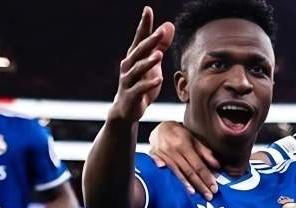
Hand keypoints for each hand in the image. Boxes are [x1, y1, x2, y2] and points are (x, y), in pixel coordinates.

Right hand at [108, 6, 174, 123]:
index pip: (140, 37)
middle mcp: (128, 65)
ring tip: (159, 55)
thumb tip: (169, 25)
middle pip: (139, 51)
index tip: (148, 9)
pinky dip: (149, 85)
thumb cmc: (140, 84)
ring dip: (148, 62)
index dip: (144, 24)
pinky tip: (158, 80)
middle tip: (160, 32)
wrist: (126, 109)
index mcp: (134, 56)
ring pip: (137, 69)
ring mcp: (128, 81)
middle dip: (149, 41)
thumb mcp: (153, 64)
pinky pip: (139, 89)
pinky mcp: (130, 95)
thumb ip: (160, 45)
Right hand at [150, 121, 219, 199]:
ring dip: (186, 185)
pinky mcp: (156, 157)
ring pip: (177, 172)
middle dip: (200, 184)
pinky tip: (176, 186)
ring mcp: (163, 154)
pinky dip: (170, 177)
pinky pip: (165, 170)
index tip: (214, 188)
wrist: (160, 127)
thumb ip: (205, 152)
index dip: (207, 177)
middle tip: (208, 196)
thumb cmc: (179, 134)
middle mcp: (173, 150)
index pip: (198, 164)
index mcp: (184, 144)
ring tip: (194, 194)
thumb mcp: (194, 139)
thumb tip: (217, 166)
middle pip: (189, 171)